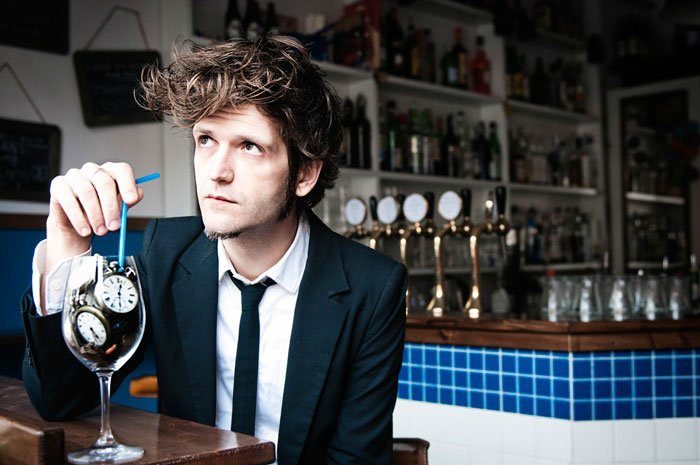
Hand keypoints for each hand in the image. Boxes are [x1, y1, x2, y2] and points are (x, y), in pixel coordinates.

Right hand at [44, 162, 144, 291]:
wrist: (78, 223)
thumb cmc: (101, 211)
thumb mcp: (117, 207)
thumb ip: (127, 200)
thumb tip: (138, 194)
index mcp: (111, 171)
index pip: (122, 170)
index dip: (127, 185)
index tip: (131, 201)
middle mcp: (93, 170)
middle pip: (104, 182)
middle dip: (111, 207)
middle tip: (114, 226)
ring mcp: (75, 175)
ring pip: (87, 192)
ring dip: (95, 215)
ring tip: (100, 230)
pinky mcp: (58, 185)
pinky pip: (68, 200)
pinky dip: (78, 218)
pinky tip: (85, 229)